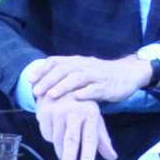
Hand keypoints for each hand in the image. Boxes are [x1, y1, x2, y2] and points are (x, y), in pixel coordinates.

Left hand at [26, 51, 158, 103]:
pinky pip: (95, 89)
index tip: (30, 81)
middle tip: (36, 92)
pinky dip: (85, 93)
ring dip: (63, 86)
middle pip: (64, 69)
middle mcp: (85, 66)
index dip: (42, 70)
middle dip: (48, 80)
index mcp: (77, 61)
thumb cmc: (102, 75)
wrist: (129, 73)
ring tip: (52, 95)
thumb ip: (66, 76)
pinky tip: (76, 98)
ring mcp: (96, 75)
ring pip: (77, 78)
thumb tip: (43, 86)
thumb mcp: (83, 71)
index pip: (55, 61)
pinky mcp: (107, 86)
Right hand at [33, 95, 117, 159]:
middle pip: (71, 139)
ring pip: (57, 139)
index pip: (90, 137)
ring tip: (63, 153)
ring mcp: (58, 110)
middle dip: (68, 158)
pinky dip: (51, 138)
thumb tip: (112, 157)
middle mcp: (74, 111)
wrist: (62, 83)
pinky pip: (46, 134)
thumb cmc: (82, 105)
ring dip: (60, 150)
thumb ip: (102, 139)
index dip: (87, 152)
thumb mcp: (94, 118)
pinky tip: (55, 130)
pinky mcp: (44, 111)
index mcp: (91, 113)